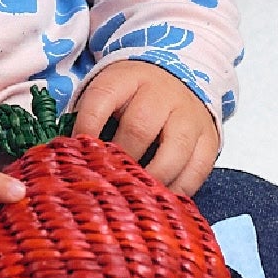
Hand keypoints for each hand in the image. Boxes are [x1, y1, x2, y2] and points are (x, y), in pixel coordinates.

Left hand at [70, 58, 219, 195]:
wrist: (179, 78)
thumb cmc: (132, 97)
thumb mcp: (110, 94)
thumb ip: (90, 120)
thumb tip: (67, 158)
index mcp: (127, 79)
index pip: (102, 98)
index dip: (87, 126)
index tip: (76, 153)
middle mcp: (160, 93)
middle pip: (139, 127)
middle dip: (121, 160)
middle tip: (108, 184)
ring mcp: (188, 115)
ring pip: (174, 150)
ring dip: (153, 179)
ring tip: (137, 199)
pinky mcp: (209, 137)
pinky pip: (199, 168)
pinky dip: (181, 189)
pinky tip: (164, 200)